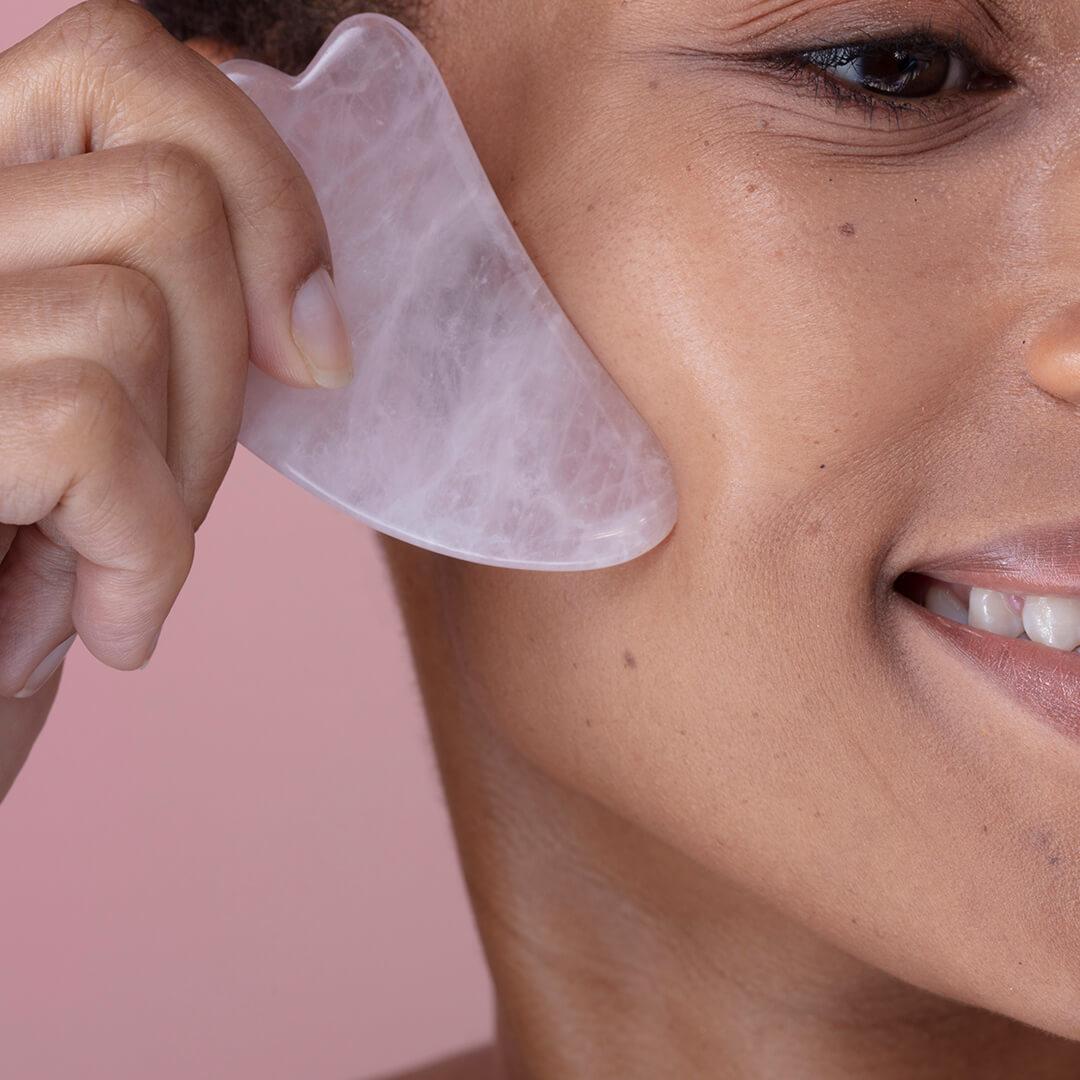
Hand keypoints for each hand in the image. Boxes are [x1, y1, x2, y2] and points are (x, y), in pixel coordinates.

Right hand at [0, 0, 353, 800]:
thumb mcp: (113, 416)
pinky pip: (87, 430)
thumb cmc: (28, 582)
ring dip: (175, 482)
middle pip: (169, 199)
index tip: (315, 349)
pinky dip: (136, 558)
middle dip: (228, 380)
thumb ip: (163, 306)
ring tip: (109, 560)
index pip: (121, 63)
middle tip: (175, 490)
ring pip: (137, 317)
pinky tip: (94, 624)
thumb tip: (305, 284)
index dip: (260, 187)